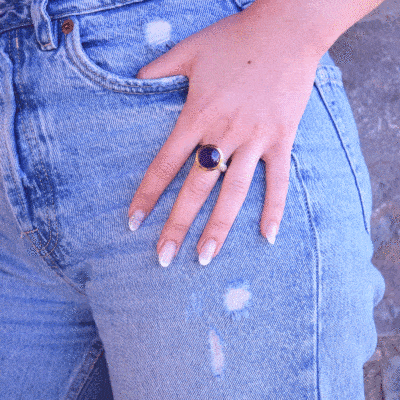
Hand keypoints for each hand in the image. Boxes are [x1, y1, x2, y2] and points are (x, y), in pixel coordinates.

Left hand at [128, 5, 321, 266]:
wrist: (286, 29)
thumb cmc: (235, 39)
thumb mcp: (189, 50)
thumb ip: (158, 69)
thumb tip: (132, 79)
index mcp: (197, 115)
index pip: (165, 164)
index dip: (147, 195)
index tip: (133, 222)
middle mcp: (224, 133)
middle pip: (195, 188)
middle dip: (177, 225)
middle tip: (162, 258)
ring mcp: (255, 139)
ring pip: (234, 192)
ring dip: (219, 228)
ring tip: (205, 258)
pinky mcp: (282, 139)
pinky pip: (278, 180)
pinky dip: (274, 208)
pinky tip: (268, 236)